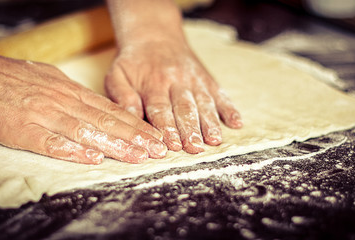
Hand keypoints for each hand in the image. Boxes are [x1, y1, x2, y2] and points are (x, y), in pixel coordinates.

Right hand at [0, 49, 166, 163]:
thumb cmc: (15, 78)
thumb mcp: (52, 80)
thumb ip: (75, 96)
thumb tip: (98, 108)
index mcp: (71, 93)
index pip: (112, 111)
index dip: (136, 125)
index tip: (155, 136)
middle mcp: (64, 103)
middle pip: (106, 122)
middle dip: (135, 137)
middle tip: (158, 149)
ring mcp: (44, 116)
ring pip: (86, 132)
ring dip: (115, 146)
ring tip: (138, 156)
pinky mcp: (24, 131)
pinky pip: (52, 143)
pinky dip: (73, 151)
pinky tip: (93, 159)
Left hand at [105, 39, 241, 153]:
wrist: (154, 35)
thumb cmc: (133, 62)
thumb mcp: (117, 75)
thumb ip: (122, 97)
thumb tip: (129, 119)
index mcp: (153, 83)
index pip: (160, 109)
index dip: (167, 128)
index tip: (171, 146)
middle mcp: (176, 81)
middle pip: (184, 108)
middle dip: (190, 129)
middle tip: (194, 148)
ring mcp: (194, 80)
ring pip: (204, 103)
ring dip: (210, 122)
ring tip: (214, 140)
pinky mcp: (206, 79)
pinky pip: (220, 93)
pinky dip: (229, 108)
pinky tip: (237, 122)